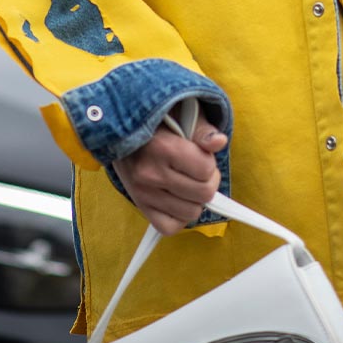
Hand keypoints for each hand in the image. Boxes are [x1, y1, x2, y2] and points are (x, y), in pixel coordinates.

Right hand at [112, 111, 227, 234]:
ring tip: (187, 181)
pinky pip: (170, 227)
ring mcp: (144, 194)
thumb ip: (202, 130)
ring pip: (191, 213)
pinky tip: (179, 199)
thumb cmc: (157, 123)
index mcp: (163, 148)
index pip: (206, 169)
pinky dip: (179, 217)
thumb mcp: (180, 114)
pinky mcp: (140, 207)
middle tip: (198, 169)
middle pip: (203, 194)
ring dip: (196, 199)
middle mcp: (151, 174)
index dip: (210, 161)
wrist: (122, 133)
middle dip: (208, 181)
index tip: (201, 154)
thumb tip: (219, 142)